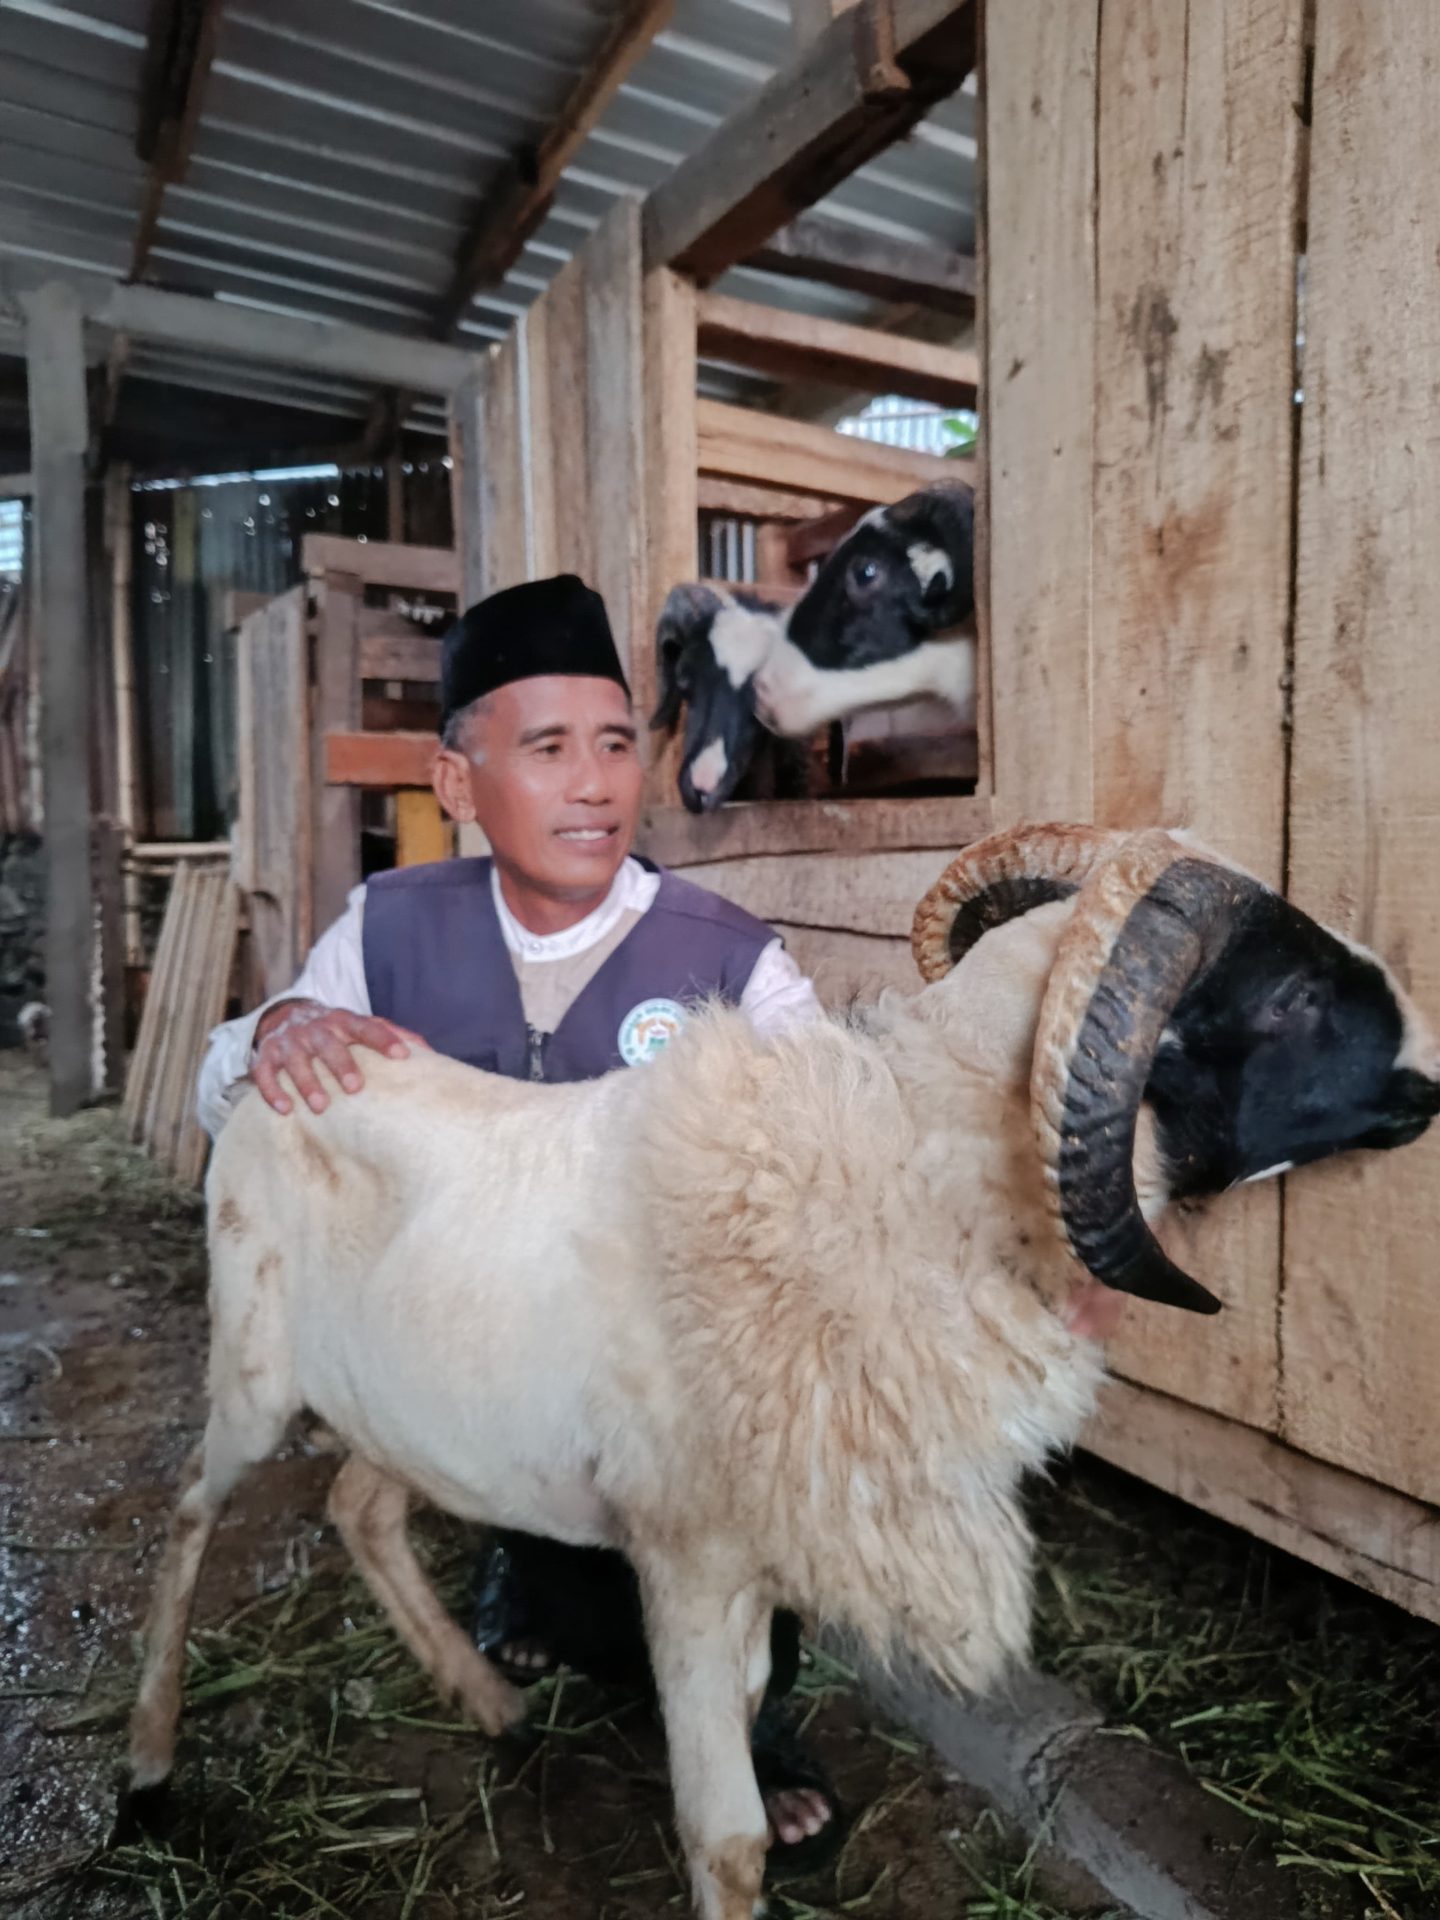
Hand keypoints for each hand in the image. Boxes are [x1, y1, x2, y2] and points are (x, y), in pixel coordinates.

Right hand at [251, 999, 427, 1115]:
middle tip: (356, 1088)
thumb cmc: (334, 1031)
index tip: (403, 1055)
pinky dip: (272, 1090)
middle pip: (329, 1044)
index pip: (366, 1027)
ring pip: (296, 1060)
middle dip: (342, 1064)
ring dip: (308, 1082)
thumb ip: (390, 1034)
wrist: (284, 1016)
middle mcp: (315, 1029)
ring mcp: (289, 1042)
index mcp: (342, 1021)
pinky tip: (285, 1109)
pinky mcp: (266, 1056)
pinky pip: (264, 1072)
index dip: (384, 1039)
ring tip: (321, 1106)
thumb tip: (427, 1050)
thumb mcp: (359, 1027)